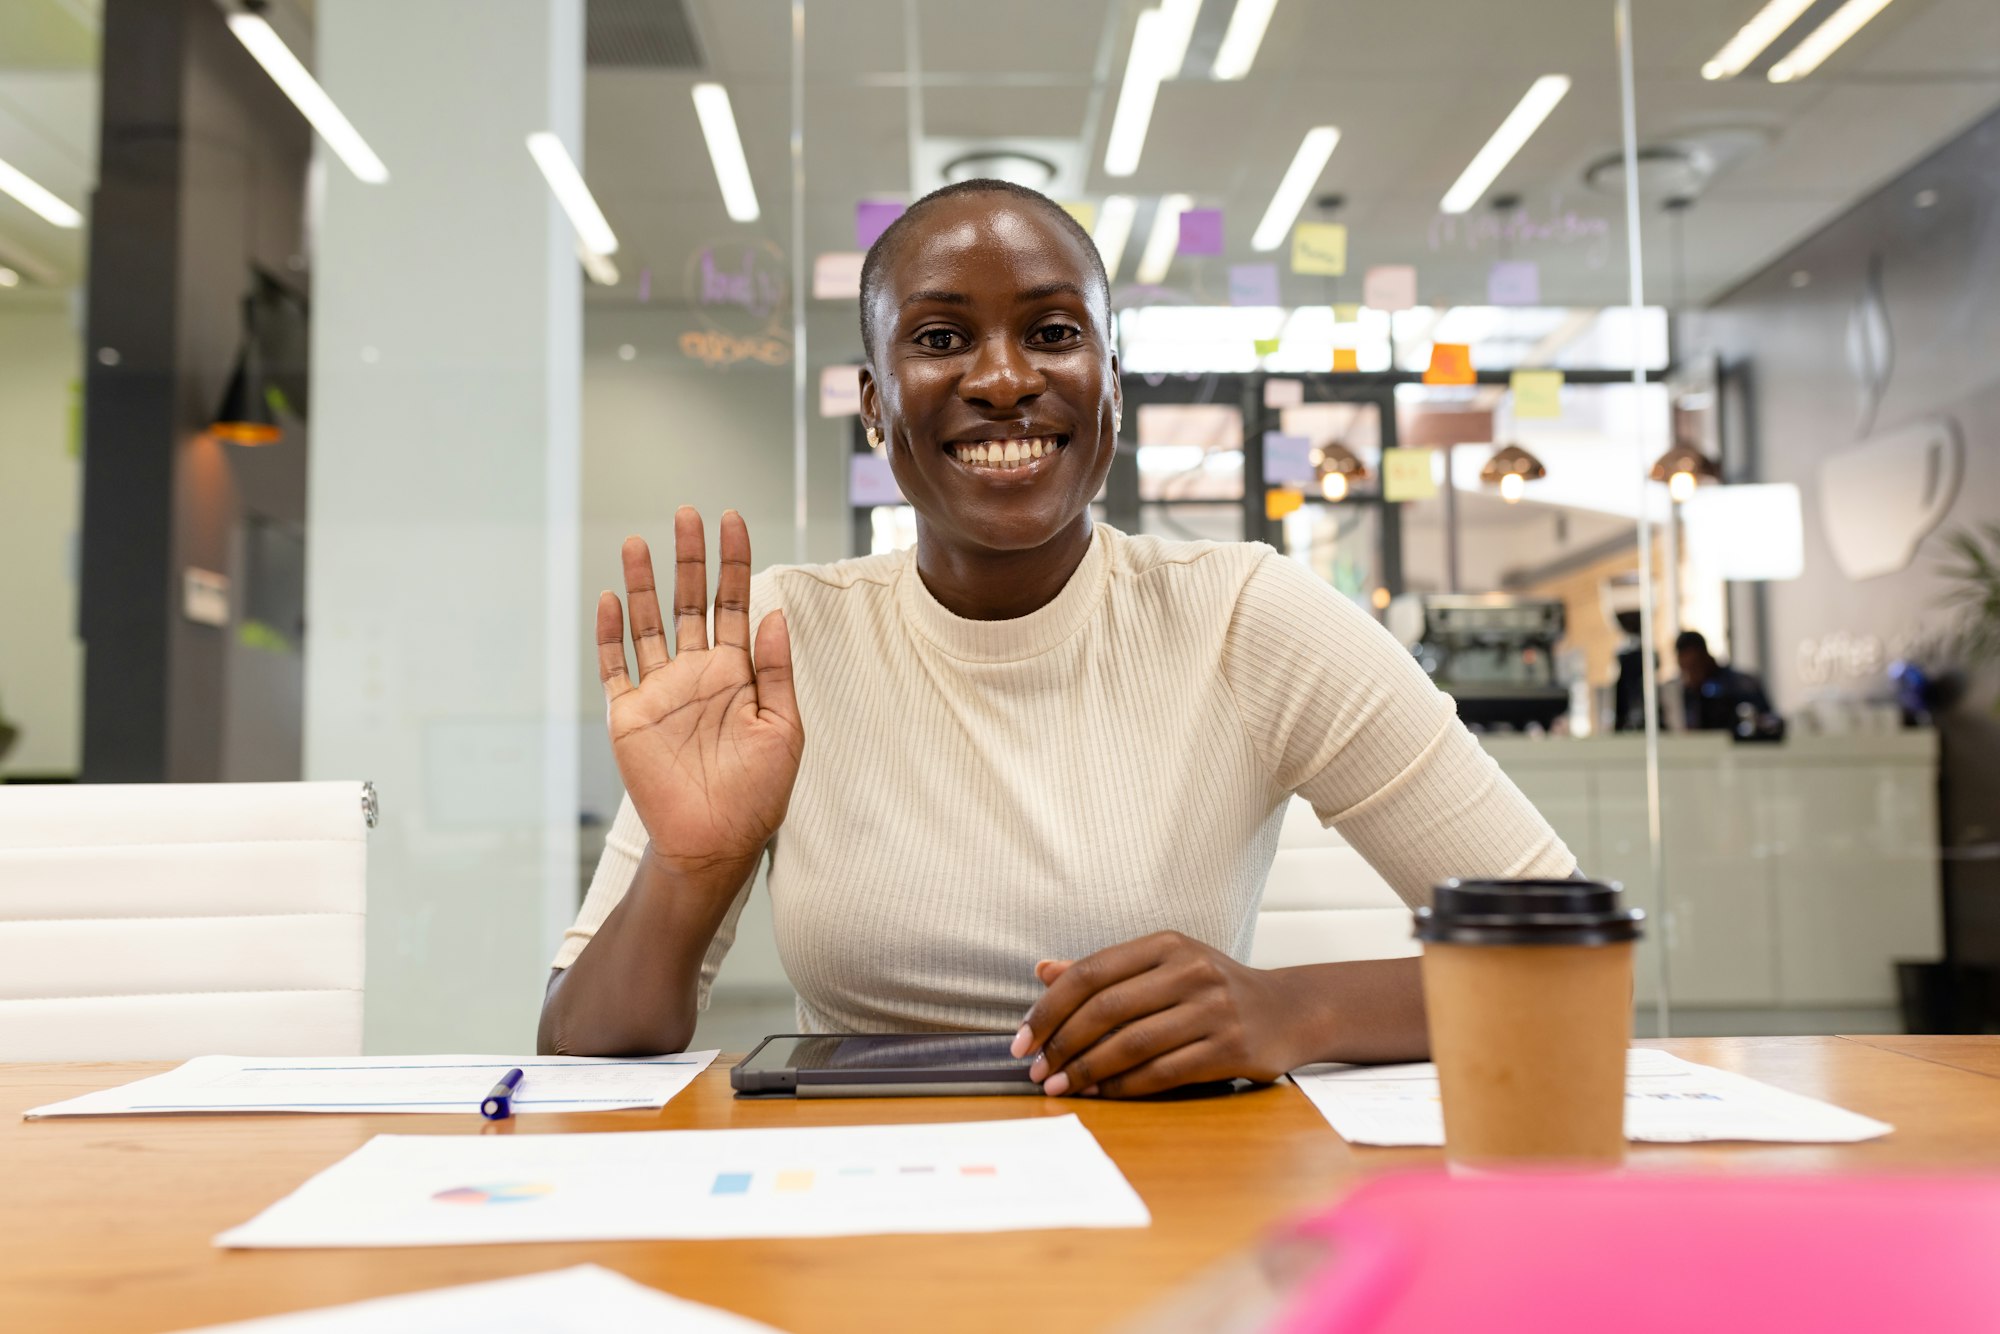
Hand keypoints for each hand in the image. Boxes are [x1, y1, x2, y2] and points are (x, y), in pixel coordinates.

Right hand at [597, 508, 803, 885]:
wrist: (714, 844)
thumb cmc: (757, 795)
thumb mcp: (783, 729)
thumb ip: (777, 670)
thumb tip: (775, 611)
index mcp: (737, 673)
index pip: (734, 604)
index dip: (733, 563)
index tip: (732, 521)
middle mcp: (697, 674)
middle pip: (689, 602)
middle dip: (689, 559)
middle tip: (687, 514)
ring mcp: (660, 692)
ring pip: (649, 625)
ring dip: (644, 584)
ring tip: (638, 542)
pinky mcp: (629, 716)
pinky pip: (616, 667)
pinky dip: (611, 634)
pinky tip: (611, 599)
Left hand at [1010, 933, 1303, 1098]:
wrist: (1287, 1011)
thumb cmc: (1213, 988)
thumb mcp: (1163, 966)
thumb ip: (1105, 971)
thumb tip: (1043, 971)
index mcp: (1167, 944)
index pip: (1091, 972)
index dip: (1049, 1008)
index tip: (1022, 1038)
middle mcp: (1191, 971)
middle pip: (1106, 1009)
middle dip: (1061, 1044)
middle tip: (1036, 1070)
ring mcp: (1214, 1010)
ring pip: (1131, 1045)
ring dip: (1086, 1071)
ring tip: (1060, 1086)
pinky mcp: (1230, 1049)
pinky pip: (1162, 1073)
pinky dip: (1124, 1087)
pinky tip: (1101, 1094)